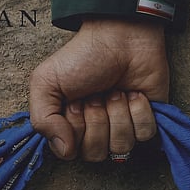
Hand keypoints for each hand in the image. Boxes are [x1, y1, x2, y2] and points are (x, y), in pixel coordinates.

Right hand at [29, 17, 168, 161]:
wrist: (121, 35)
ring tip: (116, 91)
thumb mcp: (46, 82)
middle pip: (97, 153)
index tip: (75, 102)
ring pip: (122, 146)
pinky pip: (145, 134)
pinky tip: (134, 93)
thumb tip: (65, 151)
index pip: (71, 152)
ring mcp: (122, 128)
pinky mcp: (147, 120)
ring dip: (119, 113)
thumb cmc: (83, 57)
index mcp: (69, 126)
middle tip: (97, 94)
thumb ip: (42, 120)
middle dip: (97, 120)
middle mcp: (95, 132)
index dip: (75, 128)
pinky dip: (140, 110)